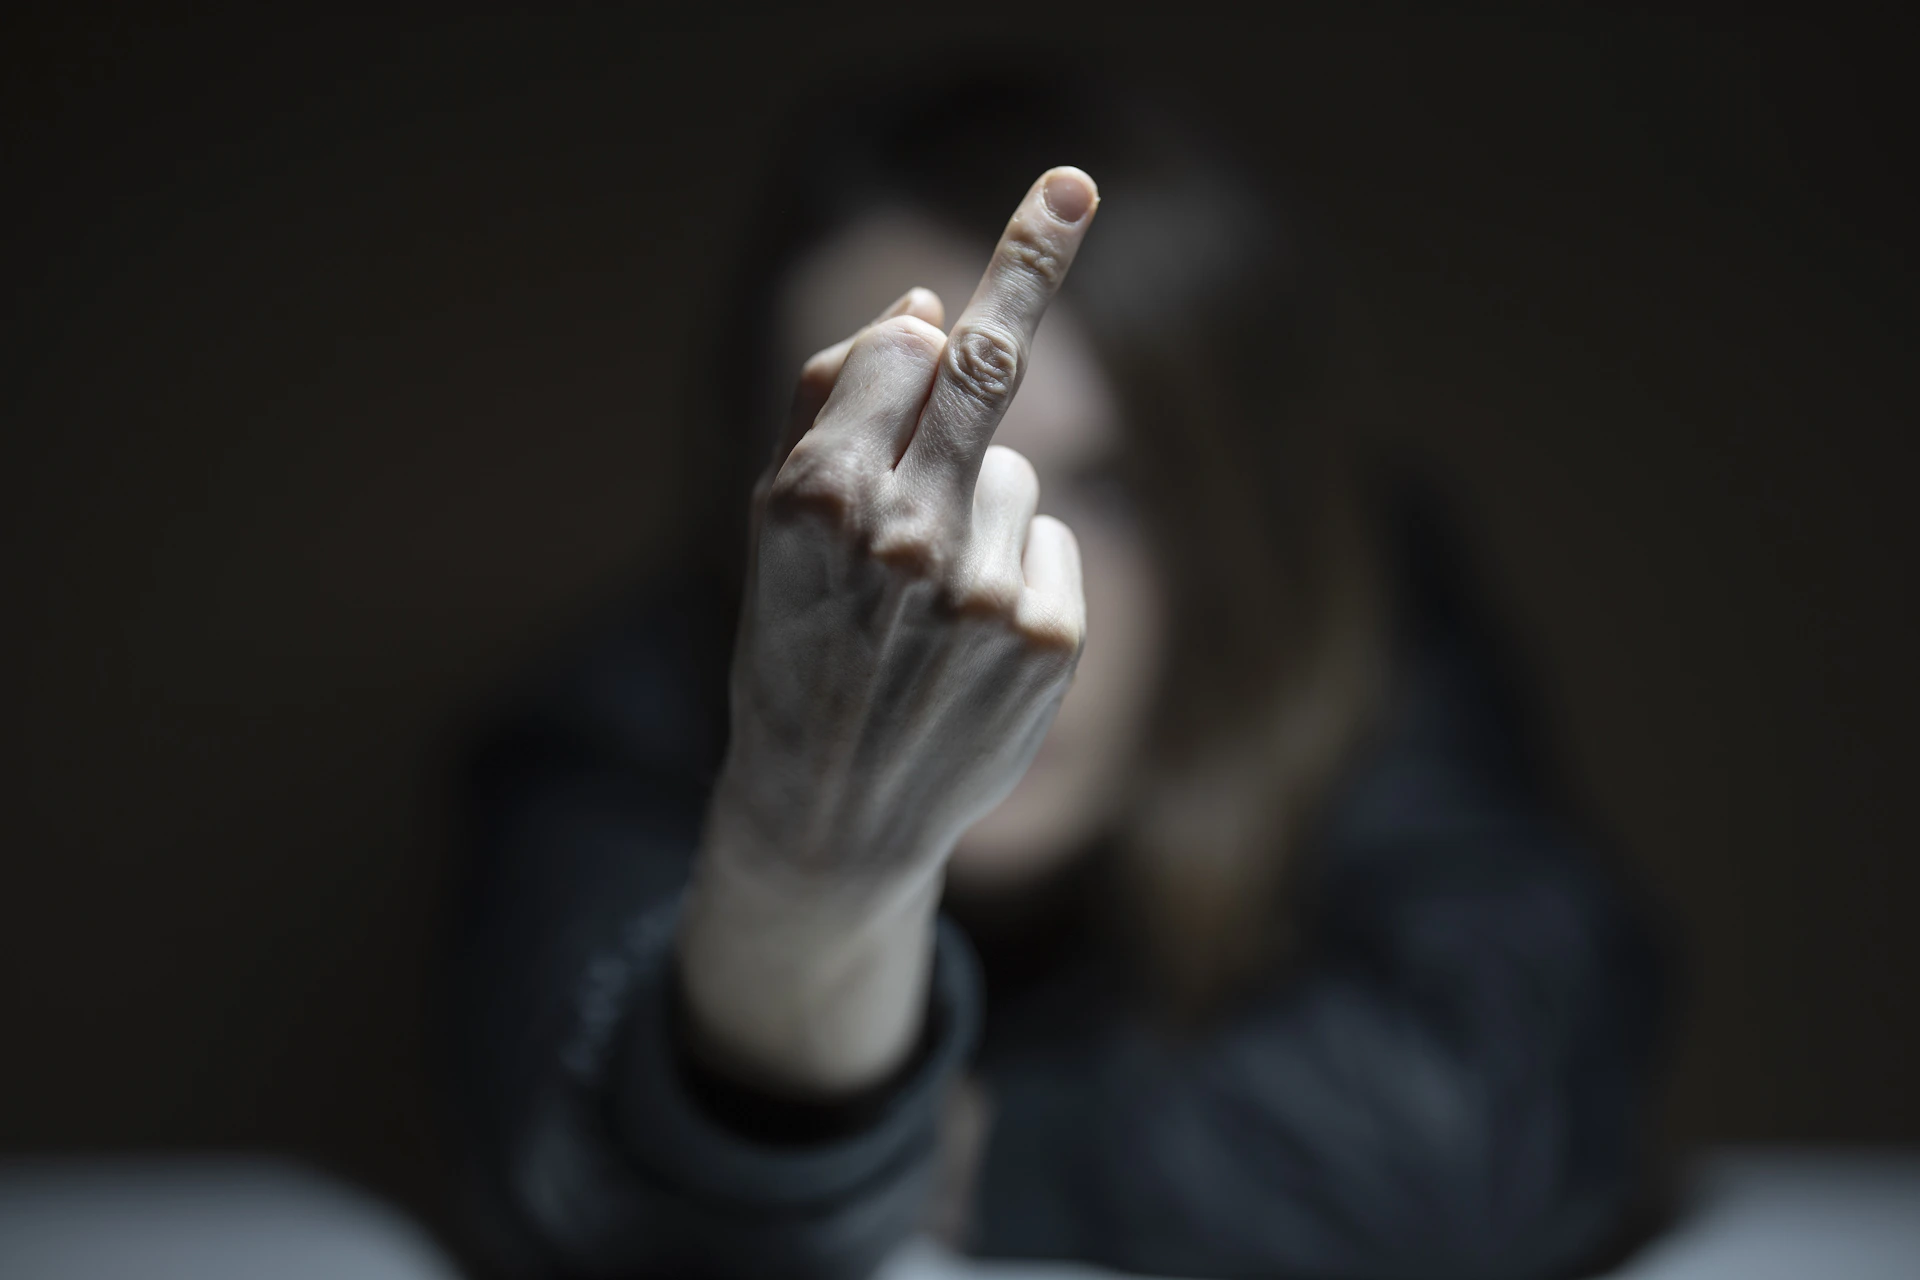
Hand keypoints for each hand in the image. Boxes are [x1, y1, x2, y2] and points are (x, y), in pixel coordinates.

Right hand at [678, 167, 1099, 1093]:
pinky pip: (1051, 544)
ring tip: (925, 607)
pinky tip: (970, 643)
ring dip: (978, 512)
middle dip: (1027, 270)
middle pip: (984, 373)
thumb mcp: (774, 532)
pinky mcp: (1048, 640)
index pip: (906, 353)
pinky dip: (1020, 572)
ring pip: (1015, 476)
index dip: (933, 318)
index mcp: (811, 499)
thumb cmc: (796, 648)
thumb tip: (926, 311)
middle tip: (1073, 186)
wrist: (830, 815)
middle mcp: (900, 537)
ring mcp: (982, 590)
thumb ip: (836, 412)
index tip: (1048, 199)